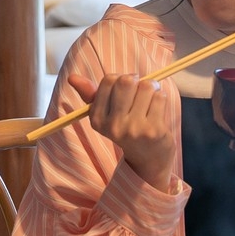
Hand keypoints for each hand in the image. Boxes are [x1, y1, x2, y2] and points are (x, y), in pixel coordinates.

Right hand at [70, 72, 177, 190]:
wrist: (148, 158)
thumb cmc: (127, 129)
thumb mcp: (105, 114)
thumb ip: (91, 94)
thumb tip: (72, 77)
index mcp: (97, 119)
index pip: (109, 80)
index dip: (121, 79)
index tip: (127, 89)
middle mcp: (113, 126)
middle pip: (126, 81)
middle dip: (137, 81)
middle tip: (141, 90)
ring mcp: (134, 129)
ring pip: (146, 87)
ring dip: (152, 89)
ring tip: (151, 100)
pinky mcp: (154, 130)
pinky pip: (160, 97)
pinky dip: (161, 98)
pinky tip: (158, 110)